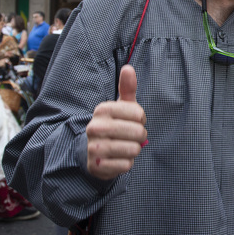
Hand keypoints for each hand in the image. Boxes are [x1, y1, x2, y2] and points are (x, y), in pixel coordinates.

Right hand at [86, 65, 147, 179]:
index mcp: (103, 109)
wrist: (92, 152)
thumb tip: (128, 68)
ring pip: (133, 150)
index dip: (141, 120)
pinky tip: (117, 158)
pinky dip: (127, 163)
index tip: (132, 121)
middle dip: (140, 136)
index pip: (139, 114)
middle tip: (131, 136)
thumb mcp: (120, 106)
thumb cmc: (114, 124)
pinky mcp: (97, 166)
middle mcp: (95, 127)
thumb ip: (127, 88)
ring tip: (124, 147)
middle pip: (138, 132)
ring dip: (134, 150)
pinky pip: (126, 165)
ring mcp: (95, 147)